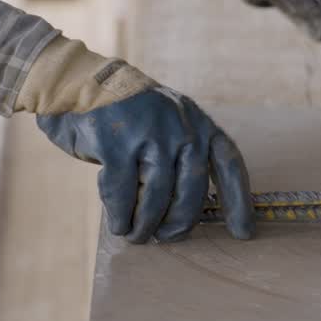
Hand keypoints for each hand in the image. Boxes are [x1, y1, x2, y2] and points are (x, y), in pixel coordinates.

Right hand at [16, 36, 252, 242]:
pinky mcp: (114, 143)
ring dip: (147, 223)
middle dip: (181, 220)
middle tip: (168, 236)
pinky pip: (123, 191)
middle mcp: (180, 126)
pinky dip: (121, 214)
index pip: (229, 164)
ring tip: (138, 235)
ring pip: (157, 194)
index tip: (243, 233)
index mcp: (199, 122)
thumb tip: (186, 214)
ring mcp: (148, 133)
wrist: (77, 84)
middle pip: (192, 187)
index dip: (239, 201)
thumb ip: (181, 158)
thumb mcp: (167, 126)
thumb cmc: (128, 118)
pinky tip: (119, 225)